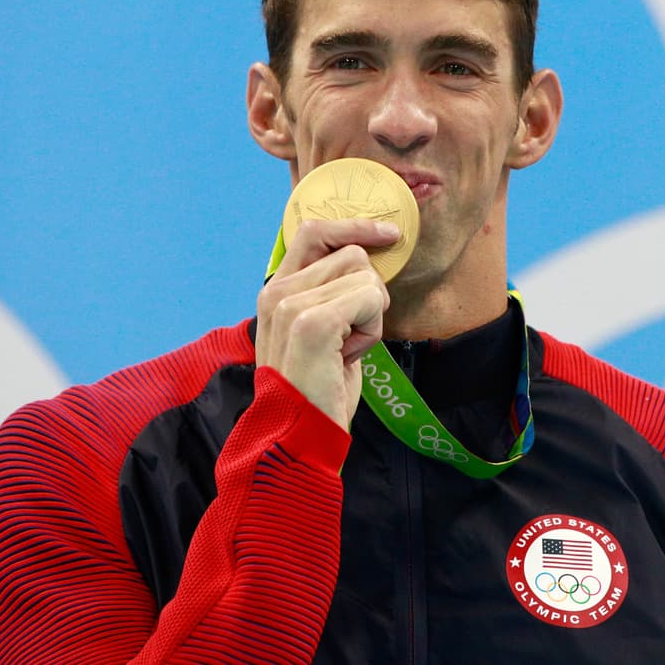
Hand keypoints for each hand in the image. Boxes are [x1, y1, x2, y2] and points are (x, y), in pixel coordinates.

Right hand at [254, 218, 398, 430]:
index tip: (388, 235)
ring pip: (365, 276)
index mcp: (275, 291)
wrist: (301, 437)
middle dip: (368, 293)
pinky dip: (372, 329)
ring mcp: (290, 306)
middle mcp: (276, 292)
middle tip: (351, 335)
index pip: (314, 231)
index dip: (355, 226)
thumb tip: (370, 257)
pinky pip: (370, 298)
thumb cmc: (318, 389)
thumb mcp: (322, 331)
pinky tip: (349, 356)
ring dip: (371, 315)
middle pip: (352, 253)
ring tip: (346, 349)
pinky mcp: (312, 323)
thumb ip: (332, 293)